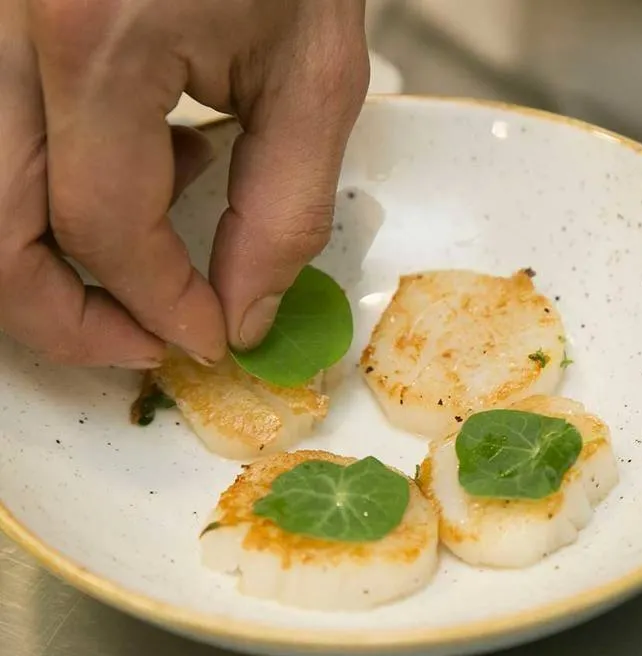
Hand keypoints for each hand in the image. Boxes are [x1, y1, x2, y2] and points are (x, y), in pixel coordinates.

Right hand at [0, 0, 368, 368]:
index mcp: (93, 37)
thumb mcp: (314, 78)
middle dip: (64, 318)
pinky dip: (47, 194)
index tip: (209, 336)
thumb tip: (240, 311)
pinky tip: (141, 167)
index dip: (159, 305)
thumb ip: (280, 210)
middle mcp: (5, 28)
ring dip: (45, 263)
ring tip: (149, 253)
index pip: (101, 227)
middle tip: (142, 342)